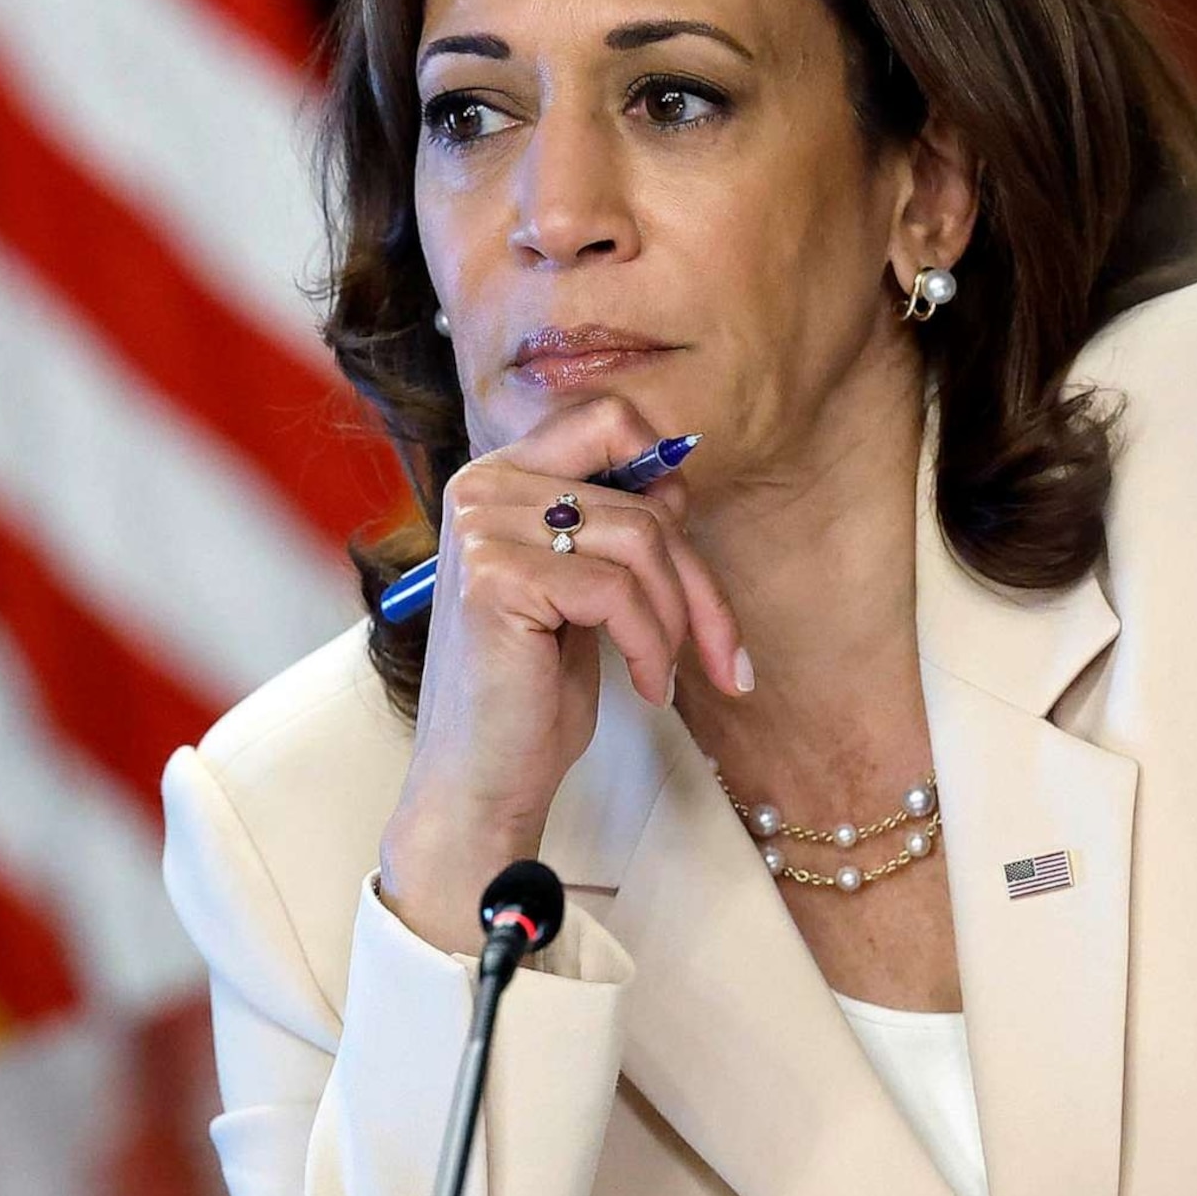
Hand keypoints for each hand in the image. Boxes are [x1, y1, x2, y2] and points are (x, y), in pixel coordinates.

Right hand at [378, 395, 749, 954]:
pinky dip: (651, 646)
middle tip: (717, 649)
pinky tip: (643, 686)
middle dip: (695, 578)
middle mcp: (480, 488)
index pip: (607, 419)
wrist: (482, 776)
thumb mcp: (584, 589)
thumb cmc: (533, 687)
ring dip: (680, 619)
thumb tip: (677, 479)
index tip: (683, 547)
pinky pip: (618, 592)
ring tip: (667, 671)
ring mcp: (481, 529)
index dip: (662, 475)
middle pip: (640, 495)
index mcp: (495, 477)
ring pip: (640, 540)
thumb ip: (613, 525)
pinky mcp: (494, 579)